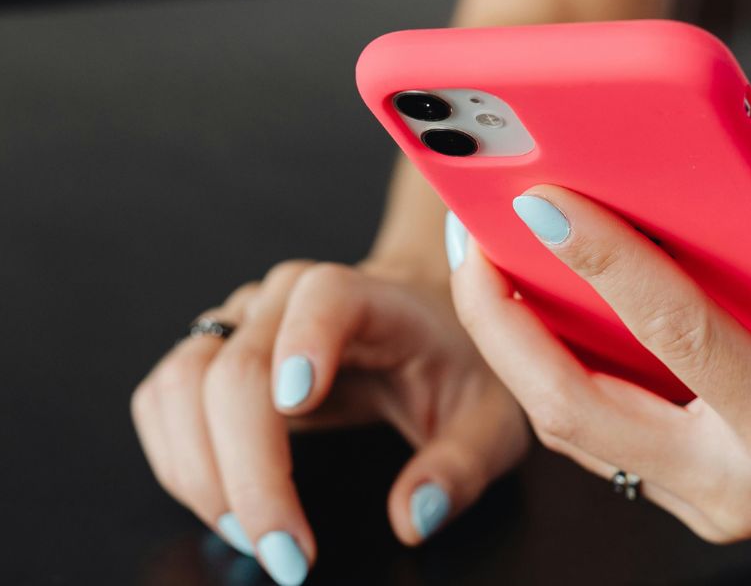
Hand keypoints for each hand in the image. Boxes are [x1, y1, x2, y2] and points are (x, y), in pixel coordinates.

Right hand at [131, 259, 527, 583]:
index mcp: (369, 296)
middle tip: (285, 553)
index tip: (300, 405)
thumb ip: (462, 464)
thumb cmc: (457, 363)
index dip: (303, 341)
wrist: (424, 321)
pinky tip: (226, 508)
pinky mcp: (209, 353)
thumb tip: (412, 518)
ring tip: (255, 537)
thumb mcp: (490, 416)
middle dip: (248, 471)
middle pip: (235, 367)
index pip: (323, 295)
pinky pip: (162, 399)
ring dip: (201, 472)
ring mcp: (240, 322)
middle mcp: (289, 297)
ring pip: (181, 384)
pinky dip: (179, 462)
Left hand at [449, 186, 750, 542]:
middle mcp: (740, 484)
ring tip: (487, 267)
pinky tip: (545, 313)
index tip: (546, 198)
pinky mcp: (705, 492)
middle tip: (468, 241)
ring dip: (519, 353)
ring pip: (580, 432)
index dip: (607, 262)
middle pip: (581, 409)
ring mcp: (714, 500)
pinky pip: (606, 436)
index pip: (680, 337)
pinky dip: (562, 374)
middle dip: (504, 329)